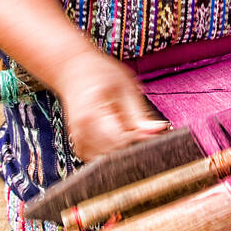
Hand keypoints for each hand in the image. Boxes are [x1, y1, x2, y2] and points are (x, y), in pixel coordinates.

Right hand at [53, 46, 167, 162]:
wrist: (72, 70)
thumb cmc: (100, 74)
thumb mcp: (126, 87)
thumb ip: (140, 115)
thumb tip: (158, 131)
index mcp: (91, 115)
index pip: (121, 141)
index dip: (141, 138)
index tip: (154, 130)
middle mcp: (81, 132)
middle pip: (116, 154)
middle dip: (134, 145)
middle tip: (144, 128)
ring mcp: (79, 142)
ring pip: (111, 160)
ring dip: (125, 150)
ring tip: (128, 128)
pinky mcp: (80, 148)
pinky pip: (103, 160)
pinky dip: (115, 152)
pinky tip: (118, 135)